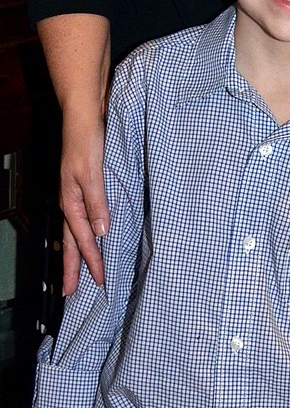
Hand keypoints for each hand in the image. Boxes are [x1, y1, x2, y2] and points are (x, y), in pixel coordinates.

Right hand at [60, 113, 108, 291]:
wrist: (85, 115)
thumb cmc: (87, 141)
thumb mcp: (92, 173)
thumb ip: (96, 202)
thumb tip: (100, 233)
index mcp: (72, 201)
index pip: (83, 239)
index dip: (92, 260)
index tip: (99, 280)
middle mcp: (73, 201)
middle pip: (72, 241)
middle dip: (73, 266)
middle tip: (71, 292)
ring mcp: (79, 194)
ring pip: (76, 231)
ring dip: (79, 252)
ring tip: (80, 272)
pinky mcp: (88, 185)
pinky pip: (85, 216)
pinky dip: (87, 232)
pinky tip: (94, 236)